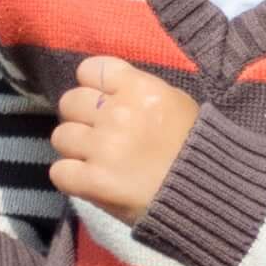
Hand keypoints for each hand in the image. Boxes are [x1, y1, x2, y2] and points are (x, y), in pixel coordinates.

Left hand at [50, 56, 199, 222]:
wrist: (206, 195)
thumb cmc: (194, 147)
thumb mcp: (175, 103)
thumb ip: (138, 92)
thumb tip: (107, 92)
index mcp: (139, 88)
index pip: (89, 70)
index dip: (92, 86)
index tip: (101, 101)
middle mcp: (118, 113)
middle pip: (70, 102)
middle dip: (80, 118)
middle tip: (98, 134)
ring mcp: (103, 147)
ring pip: (61, 136)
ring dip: (74, 149)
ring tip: (95, 160)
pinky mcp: (93, 181)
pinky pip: (59, 171)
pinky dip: (70, 177)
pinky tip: (88, 181)